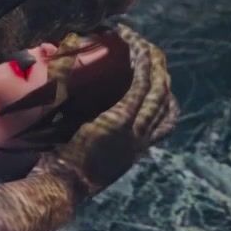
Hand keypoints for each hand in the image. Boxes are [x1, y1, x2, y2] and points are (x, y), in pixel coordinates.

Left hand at [42, 25, 177, 198]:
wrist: (63, 187)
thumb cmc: (67, 175)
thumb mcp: (93, 159)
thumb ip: (99, 141)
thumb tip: (89, 121)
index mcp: (136, 149)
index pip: (166, 121)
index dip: (168, 98)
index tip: (161, 81)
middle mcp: (141, 139)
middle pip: (165, 99)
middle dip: (161, 72)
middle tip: (153, 53)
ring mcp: (132, 130)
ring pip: (156, 89)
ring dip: (152, 63)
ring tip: (144, 44)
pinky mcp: (117, 121)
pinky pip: (138, 86)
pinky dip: (141, 66)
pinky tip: (137, 49)